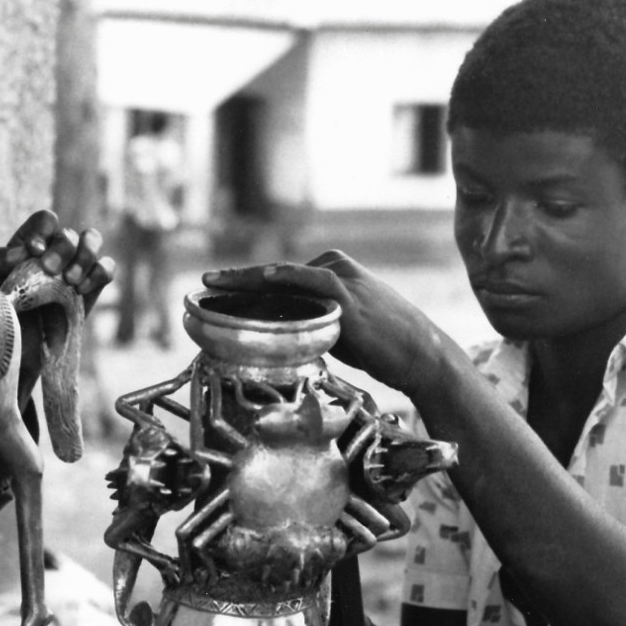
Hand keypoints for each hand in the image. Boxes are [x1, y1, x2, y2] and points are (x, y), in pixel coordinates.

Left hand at [0, 208, 115, 312]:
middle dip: (63, 248)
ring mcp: (75, 268)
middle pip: (69, 233)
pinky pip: (106, 268)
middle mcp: (55, 251)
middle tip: (51, 270)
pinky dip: (99, 272)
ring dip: (85, 255)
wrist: (14, 347)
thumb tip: (26, 250)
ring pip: (93, 240)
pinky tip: (80, 290)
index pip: (46, 221)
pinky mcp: (90, 288)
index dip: (43, 232)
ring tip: (70, 280)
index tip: (35, 252)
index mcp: (30, 243)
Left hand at [202, 250, 443, 395]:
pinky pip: (312, 281)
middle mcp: (334, 270)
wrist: (420, 355)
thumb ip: (312, 325)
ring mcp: (341, 281)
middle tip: (205, 282)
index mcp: (330, 273)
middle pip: (275, 275)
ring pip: (285, 275)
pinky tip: (263, 277)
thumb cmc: (382, 346)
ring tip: (216, 282)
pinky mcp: (348, 298)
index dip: (245, 283)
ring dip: (247, 279)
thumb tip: (281, 339)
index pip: (279, 277)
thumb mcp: (339, 330)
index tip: (216, 288)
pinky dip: (286, 277)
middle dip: (238, 280)